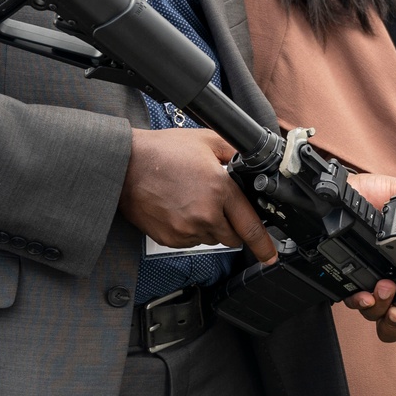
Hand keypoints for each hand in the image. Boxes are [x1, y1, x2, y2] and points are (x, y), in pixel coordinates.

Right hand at [119, 128, 277, 265]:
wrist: (125, 166)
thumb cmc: (162, 152)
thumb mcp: (207, 140)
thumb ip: (235, 153)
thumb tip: (252, 162)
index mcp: (219, 191)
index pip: (251, 227)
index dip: (264, 245)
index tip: (270, 256)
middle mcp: (205, 215)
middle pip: (232, 237)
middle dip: (232, 225)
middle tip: (216, 205)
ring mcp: (186, 230)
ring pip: (211, 240)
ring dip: (209, 227)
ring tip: (192, 201)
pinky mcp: (170, 239)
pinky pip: (190, 241)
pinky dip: (190, 230)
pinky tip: (179, 209)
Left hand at [343, 173, 395, 342]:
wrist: (343, 189)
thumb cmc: (372, 192)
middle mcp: (388, 276)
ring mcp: (368, 280)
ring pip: (376, 313)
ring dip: (383, 309)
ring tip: (384, 291)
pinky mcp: (346, 278)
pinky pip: (353, 301)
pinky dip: (360, 303)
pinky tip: (364, 295)